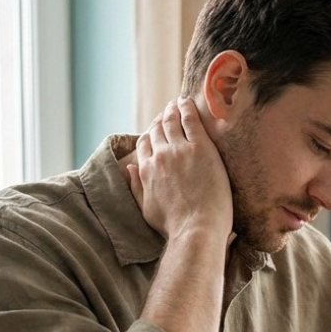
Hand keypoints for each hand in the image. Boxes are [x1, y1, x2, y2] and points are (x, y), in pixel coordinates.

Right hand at [127, 97, 232, 241]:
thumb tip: (130, 168)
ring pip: (172, 121)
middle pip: (157, 130)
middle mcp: (159, 156)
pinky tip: (188, 102)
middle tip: (169, 110)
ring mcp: (179, 150)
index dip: (150, 133)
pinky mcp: (200, 147)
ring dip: (173, 109)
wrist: (196, 229)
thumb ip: (137, 186)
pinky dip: (187, 108)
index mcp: (146, 170)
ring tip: (177, 103)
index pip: (144, 144)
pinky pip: (191, 120)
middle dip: (162, 118)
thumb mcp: (146, 209)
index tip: (156, 128)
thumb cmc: (174, 226)